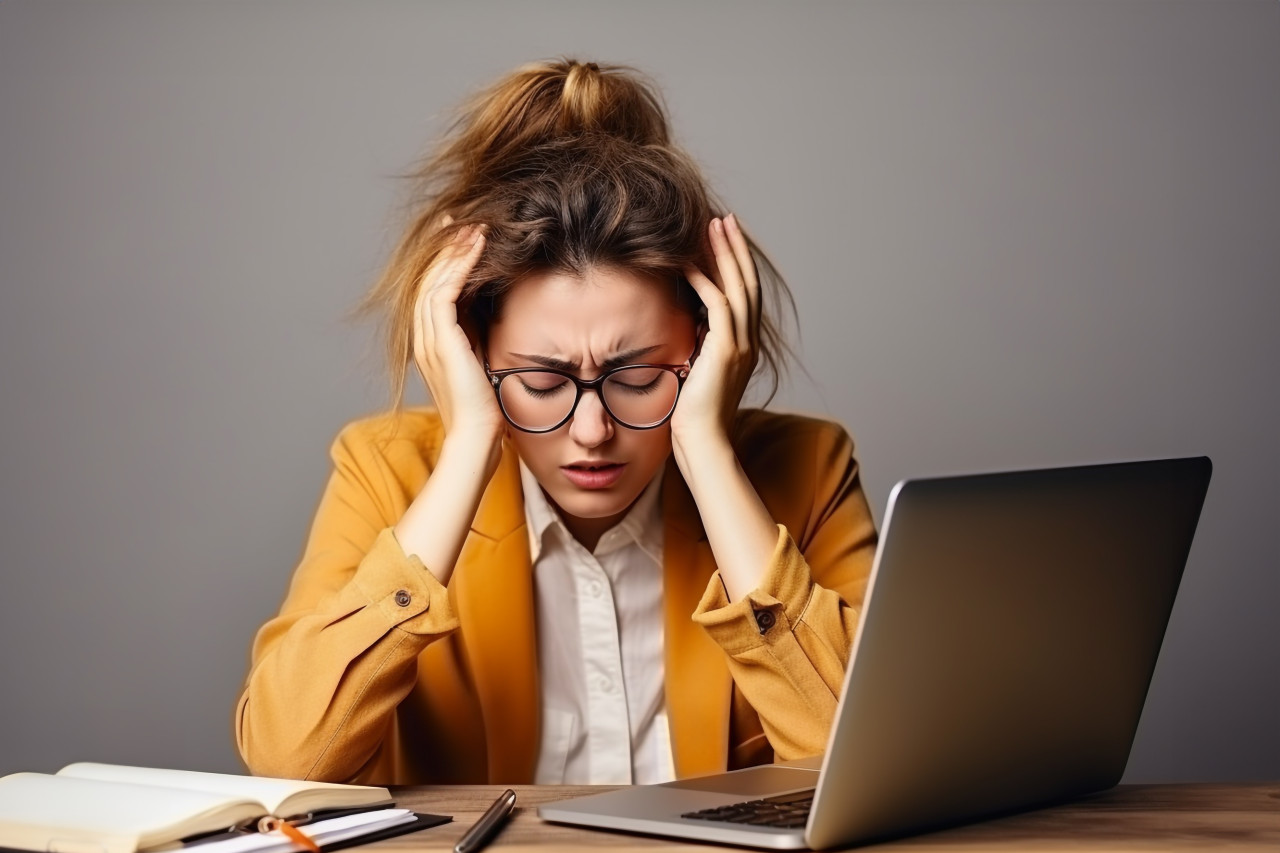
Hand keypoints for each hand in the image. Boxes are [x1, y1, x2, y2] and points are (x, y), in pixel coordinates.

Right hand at [411, 217, 503, 439]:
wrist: (478, 434)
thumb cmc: (486, 406)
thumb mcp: (482, 359)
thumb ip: (479, 335)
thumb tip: (493, 310)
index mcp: (432, 341)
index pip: (433, 290)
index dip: (445, 261)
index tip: (461, 236)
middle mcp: (425, 336)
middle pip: (428, 278)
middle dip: (444, 247)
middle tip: (460, 219)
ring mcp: (429, 338)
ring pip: (434, 280)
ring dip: (454, 250)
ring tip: (473, 226)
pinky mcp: (441, 340)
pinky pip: (444, 292)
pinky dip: (459, 266)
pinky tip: (476, 247)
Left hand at [671, 213, 760, 450]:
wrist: (703, 444)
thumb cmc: (692, 418)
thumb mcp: (695, 373)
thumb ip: (696, 349)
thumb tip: (685, 329)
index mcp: (743, 347)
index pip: (744, 295)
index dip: (736, 265)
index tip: (724, 239)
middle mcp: (748, 342)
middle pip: (747, 283)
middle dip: (735, 249)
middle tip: (725, 220)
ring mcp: (741, 346)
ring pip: (738, 287)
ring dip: (725, 254)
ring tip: (713, 226)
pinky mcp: (725, 352)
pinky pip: (718, 305)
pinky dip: (705, 281)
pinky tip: (690, 262)